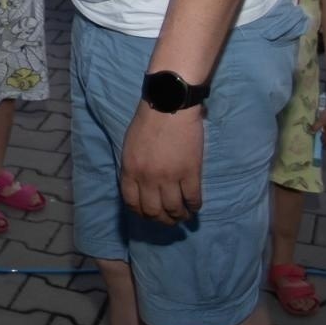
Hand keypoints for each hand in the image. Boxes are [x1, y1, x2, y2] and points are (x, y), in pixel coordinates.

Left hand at [119, 103, 203, 225]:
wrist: (169, 104)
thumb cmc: (148, 121)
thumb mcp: (130, 146)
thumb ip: (133, 167)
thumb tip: (140, 186)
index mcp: (130, 170)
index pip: (132, 203)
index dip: (142, 213)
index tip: (149, 215)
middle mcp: (147, 178)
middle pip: (153, 211)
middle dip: (162, 220)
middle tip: (169, 220)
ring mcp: (169, 177)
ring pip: (174, 209)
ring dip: (179, 216)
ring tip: (183, 216)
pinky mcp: (190, 172)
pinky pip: (192, 198)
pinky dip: (194, 207)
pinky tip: (195, 207)